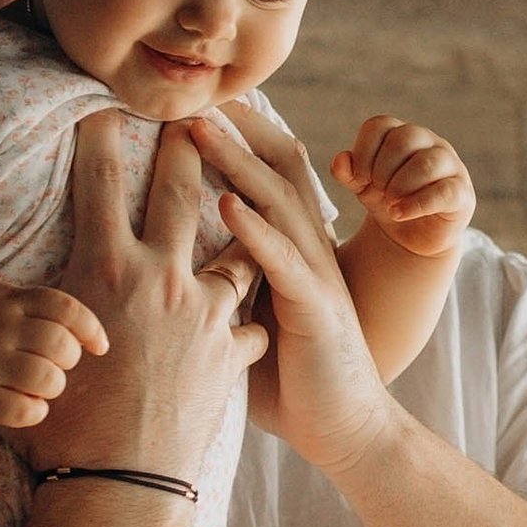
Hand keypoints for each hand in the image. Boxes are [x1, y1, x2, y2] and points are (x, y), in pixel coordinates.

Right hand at [0, 281, 106, 428]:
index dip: (90, 330)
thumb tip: (92, 335)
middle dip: (68, 361)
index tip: (98, 347)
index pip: (64, 309)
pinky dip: (36, 412)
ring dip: (53, 388)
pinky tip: (28, 407)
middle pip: (60, 346)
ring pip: (47, 380)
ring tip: (40, 388)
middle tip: (56, 367)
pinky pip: (24, 411)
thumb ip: (36, 308)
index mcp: (5, 298)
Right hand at [30, 113, 264, 479]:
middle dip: (184, 147)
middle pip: (176, 192)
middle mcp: (160, 278)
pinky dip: (253, 313)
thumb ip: (48, 309)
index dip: (98, 136)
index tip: (102, 105)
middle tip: (191, 118)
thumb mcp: (43, 347)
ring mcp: (204, 312)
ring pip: (232, 249)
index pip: (97, 180)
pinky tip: (260, 309)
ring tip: (248, 201)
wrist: (117, 483)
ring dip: (239, 223)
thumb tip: (27, 296)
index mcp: (105, 268)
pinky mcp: (232, 351)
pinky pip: (252, 320)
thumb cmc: (59, 426)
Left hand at [189, 101, 399, 476]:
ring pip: (278, 205)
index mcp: (294, 251)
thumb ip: (229, 285)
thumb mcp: (253, 320)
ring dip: (236, 164)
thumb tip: (179, 266)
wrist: (347, 431)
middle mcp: (309, 253)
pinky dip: (254, 231)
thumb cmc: (295, 382)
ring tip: (198, 130)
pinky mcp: (315, 312)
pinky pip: (284, 263)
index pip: (270, 177)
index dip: (240, 137)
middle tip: (191, 94)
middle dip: (235, 131)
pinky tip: (225, 205)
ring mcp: (314, 279)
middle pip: (276, 172)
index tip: (197, 104)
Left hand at [332, 118, 475, 260]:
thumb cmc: (387, 201)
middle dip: (382, 169)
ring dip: (400, 186)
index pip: (380, 125)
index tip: (359, 179)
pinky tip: (398, 213)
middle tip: (377, 192)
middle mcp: (429, 142)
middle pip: (404, 139)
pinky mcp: (461, 193)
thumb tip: (340, 160)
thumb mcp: (362, 187)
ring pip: (427, 163)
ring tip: (388, 204)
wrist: (411, 237)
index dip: (363, 152)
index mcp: (402, 134)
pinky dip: (416, 204)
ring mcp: (449, 165)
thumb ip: (348, 172)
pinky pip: (443, 192)